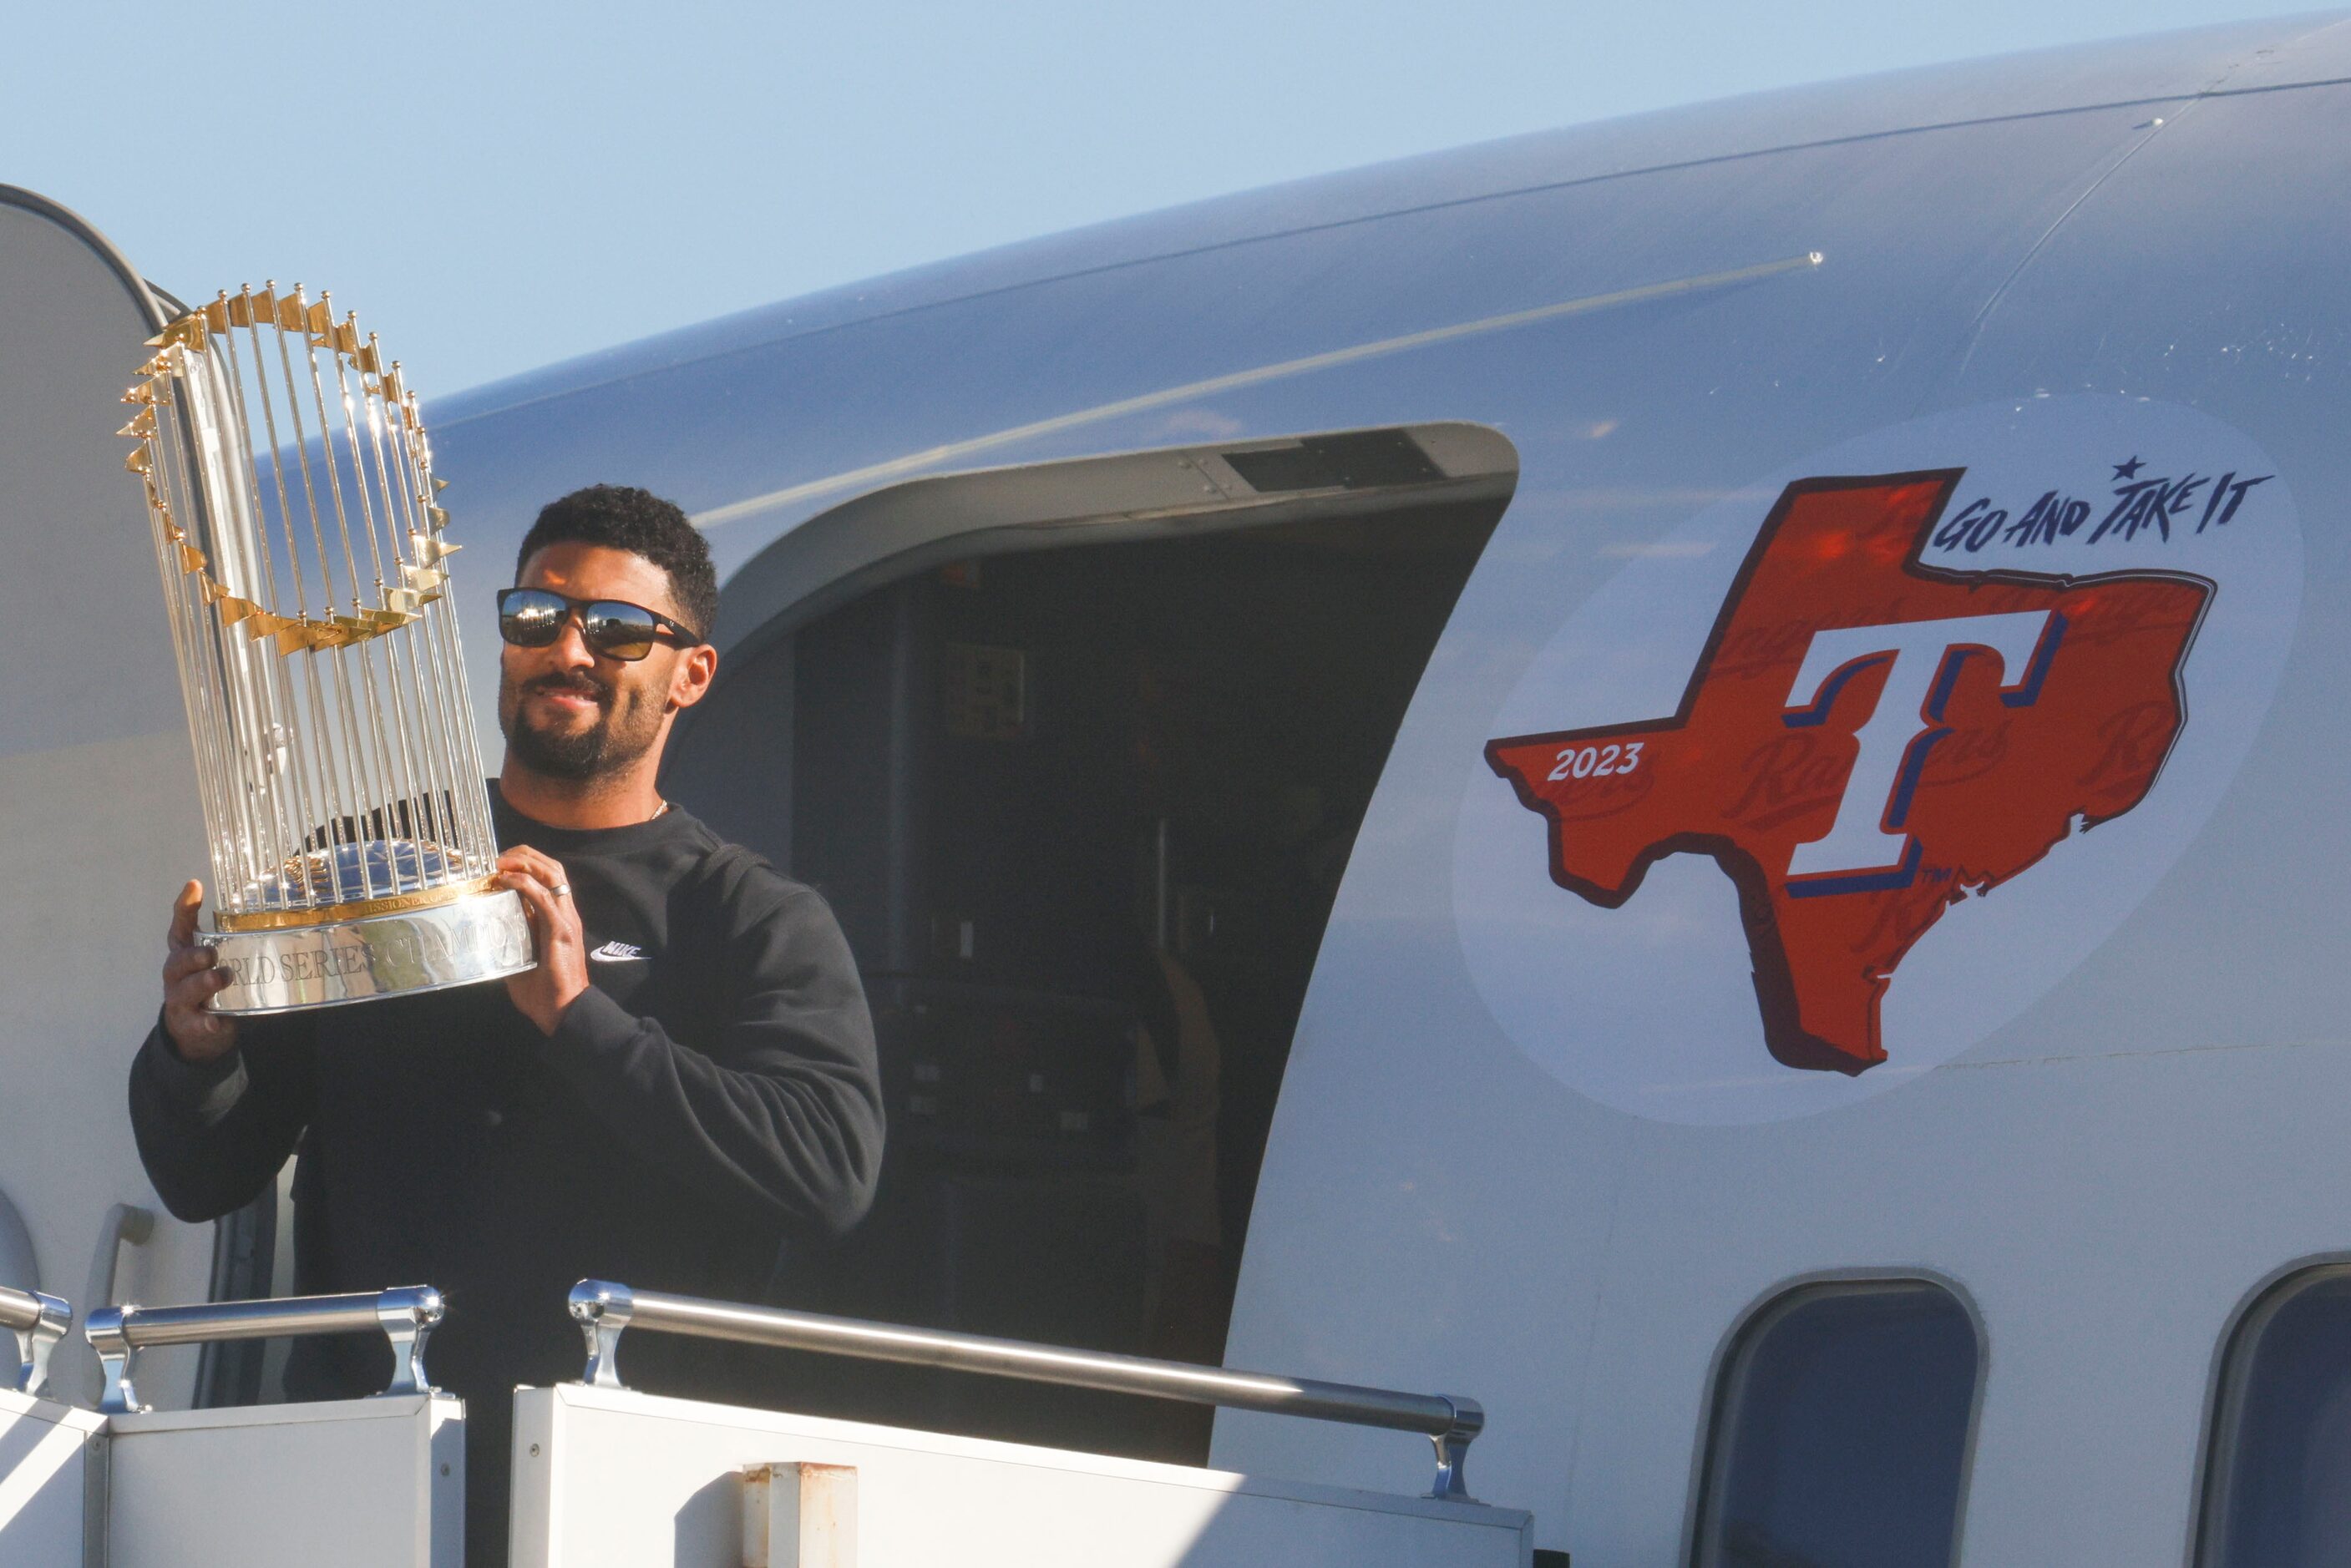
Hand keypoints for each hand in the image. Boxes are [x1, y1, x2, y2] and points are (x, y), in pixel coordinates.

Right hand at [162, 880, 237, 1062]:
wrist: (196, 1031)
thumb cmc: (208, 985)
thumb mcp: (221, 960)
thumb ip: (234, 939)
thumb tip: (266, 908)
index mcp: (184, 955)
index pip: (180, 928)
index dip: (185, 908)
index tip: (195, 886)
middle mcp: (178, 976)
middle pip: (177, 962)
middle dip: (193, 956)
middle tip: (211, 953)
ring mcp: (182, 1001)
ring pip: (185, 991)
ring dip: (203, 983)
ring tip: (223, 977)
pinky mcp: (192, 1025)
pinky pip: (197, 1023)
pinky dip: (207, 1022)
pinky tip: (216, 1022)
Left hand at [498, 847, 587, 1033]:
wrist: (564, 1011)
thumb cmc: (544, 992)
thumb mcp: (523, 958)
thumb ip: (514, 941)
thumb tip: (488, 933)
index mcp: (560, 918)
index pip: (549, 878)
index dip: (528, 863)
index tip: (502, 864)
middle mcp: (566, 913)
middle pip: (553, 868)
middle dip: (526, 855)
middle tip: (500, 857)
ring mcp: (566, 920)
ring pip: (552, 875)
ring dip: (526, 863)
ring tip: (503, 862)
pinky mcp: (561, 931)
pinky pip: (543, 898)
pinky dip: (525, 884)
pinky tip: (507, 881)